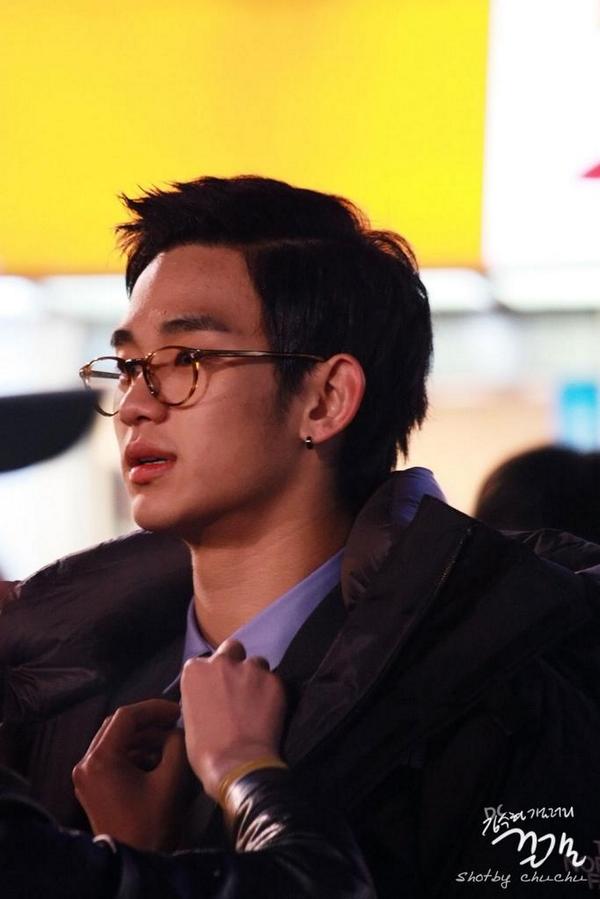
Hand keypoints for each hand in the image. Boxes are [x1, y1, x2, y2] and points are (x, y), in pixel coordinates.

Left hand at [72, 699, 192, 850]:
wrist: (134, 863)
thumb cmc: (151, 824)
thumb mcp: (170, 780)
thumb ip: (176, 744)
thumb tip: (177, 728)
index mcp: (100, 759)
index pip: (126, 716)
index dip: (154, 708)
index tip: (178, 711)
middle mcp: (86, 764)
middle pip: (117, 725)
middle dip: (148, 721)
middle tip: (174, 722)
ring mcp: (86, 777)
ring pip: (115, 741)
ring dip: (142, 737)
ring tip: (169, 741)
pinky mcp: (92, 788)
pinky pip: (113, 758)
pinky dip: (134, 752)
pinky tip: (157, 759)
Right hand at [180, 638, 286, 801]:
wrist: (237, 763)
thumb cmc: (206, 750)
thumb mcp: (189, 718)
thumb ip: (200, 696)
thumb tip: (209, 696)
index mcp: (194, 671)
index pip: (204, 663)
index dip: (212, 677)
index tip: (216, 691)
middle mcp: (221, 662)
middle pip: (232, 649)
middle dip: (235, 662)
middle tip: (239, 685)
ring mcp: (250, 668)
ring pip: (256, 663)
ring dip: (256, 677)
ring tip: (257, 700)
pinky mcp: (274, 680)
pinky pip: (274, 680)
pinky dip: (272, 692)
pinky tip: (270, 711)